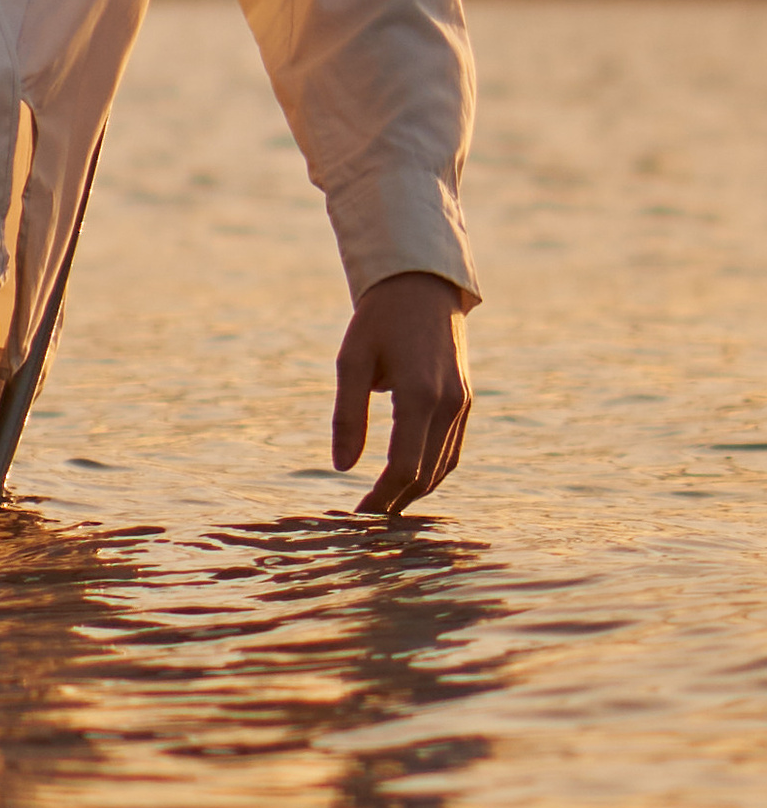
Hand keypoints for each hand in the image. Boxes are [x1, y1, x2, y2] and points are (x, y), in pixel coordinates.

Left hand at [332, 271, 472, 516]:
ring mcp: (462, 403)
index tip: (356, 516)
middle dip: (395, 503)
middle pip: (425, 474)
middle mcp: (448, 404)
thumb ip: (347, 415)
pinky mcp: (465, 401)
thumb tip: (341, 468)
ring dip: (415, 494)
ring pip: (443, 467)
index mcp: (419, 395)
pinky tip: (408, 485)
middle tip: (365, 522)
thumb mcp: (351, 361)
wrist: (422, 285)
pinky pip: (451, 450)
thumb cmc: (379, 319)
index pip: (403, 466)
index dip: (380, 497)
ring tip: (384, 511)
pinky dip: (432, 473)